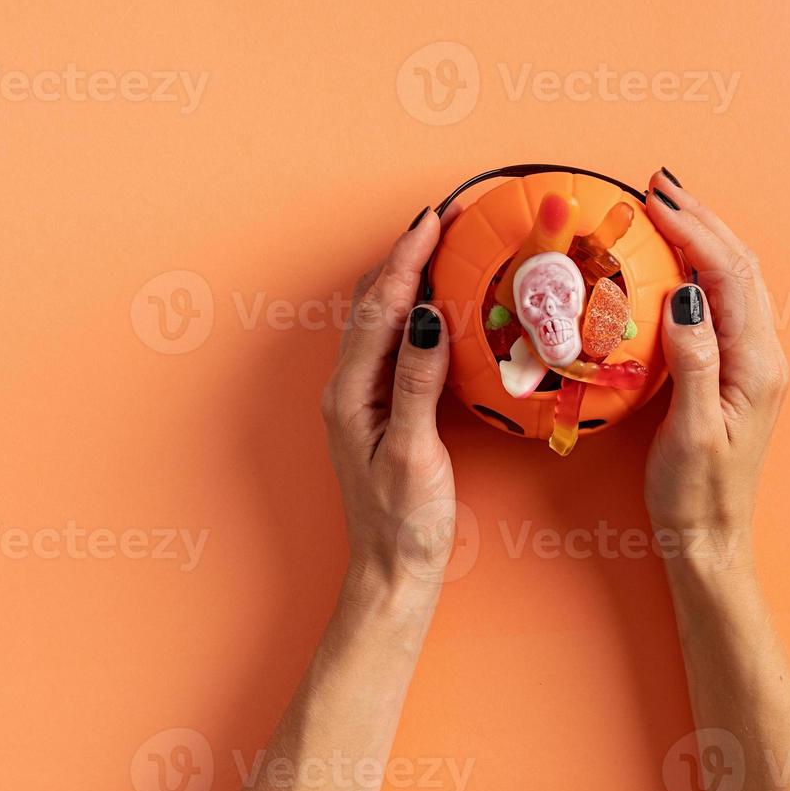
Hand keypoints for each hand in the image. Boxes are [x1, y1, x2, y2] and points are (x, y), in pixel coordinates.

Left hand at [321, 208, 455, 605]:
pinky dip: (409, 310)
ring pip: (378, 319)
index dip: (407, 259)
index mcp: (350, 393)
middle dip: (405, 257)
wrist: (391, 571)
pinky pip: (389, 342)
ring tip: (439, 246)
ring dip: (405, 279)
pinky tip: (433, 304)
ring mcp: (359, 397)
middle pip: (372, 303)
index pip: (380, 308)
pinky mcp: (376, 408)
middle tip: (443, 219)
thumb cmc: (404, 523)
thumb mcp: (416, 452)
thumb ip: (417, 382)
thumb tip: (427, 316)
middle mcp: (346, 387)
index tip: (434, 219)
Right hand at [643, 169, 789, 556]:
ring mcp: (754, 363)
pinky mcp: (736, 373)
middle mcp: (765, 356)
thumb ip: (693, 361)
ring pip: (733, 281)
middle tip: (659, 185)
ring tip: (666, 208)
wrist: (710, 539)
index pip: (729, 275)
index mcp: (758, 364)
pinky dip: (699, 270)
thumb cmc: (697, 495)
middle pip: (738, 266)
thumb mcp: (690, 431)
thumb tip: (685, 296)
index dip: (695, 230)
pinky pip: (722, 304)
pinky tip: (674, 263)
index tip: (657, 199)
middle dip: (701, 219)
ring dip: (702, 239)